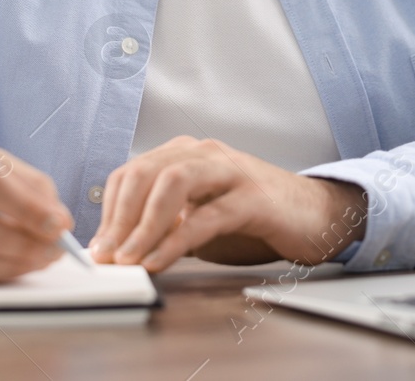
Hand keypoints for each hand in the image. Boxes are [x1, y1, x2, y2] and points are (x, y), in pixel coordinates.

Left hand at [87, 135, 366, 271]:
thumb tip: (119, 249)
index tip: (98, 248)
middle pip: (146, 172)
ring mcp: (231, 172)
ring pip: (173, 183)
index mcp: (187, 154)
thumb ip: (164, 226)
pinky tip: (160, 261)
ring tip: (129, 260)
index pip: (132, 172)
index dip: (109, 211)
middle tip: (107, 256)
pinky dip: (177, 240)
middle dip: (119, 217)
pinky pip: (206, 215)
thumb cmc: (254, 216)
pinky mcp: (253, 198)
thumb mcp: (199, 216)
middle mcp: (206, 154)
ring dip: (143, 225)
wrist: (316, 214)